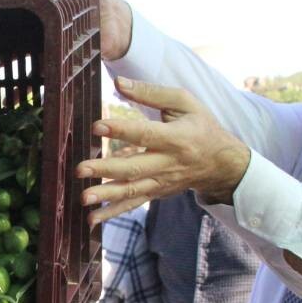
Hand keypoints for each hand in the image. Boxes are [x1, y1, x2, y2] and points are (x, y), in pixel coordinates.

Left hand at [75, 78, 250, 225]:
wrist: (221, 163)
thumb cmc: (201, 126)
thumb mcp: (184, 102)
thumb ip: (151, 92)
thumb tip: (119, 83)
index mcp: (176, 137)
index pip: (145, 134)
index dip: (121, 130)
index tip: (97, 126)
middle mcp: (167, 163)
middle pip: (134, 168)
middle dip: (106, 170)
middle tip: (80, 169)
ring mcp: (161, 182)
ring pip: (131, 191)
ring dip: (106, 196)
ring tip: (82, 198)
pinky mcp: (156, 193)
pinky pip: (133, 204)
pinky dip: (112, 213)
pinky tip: (92, 219)